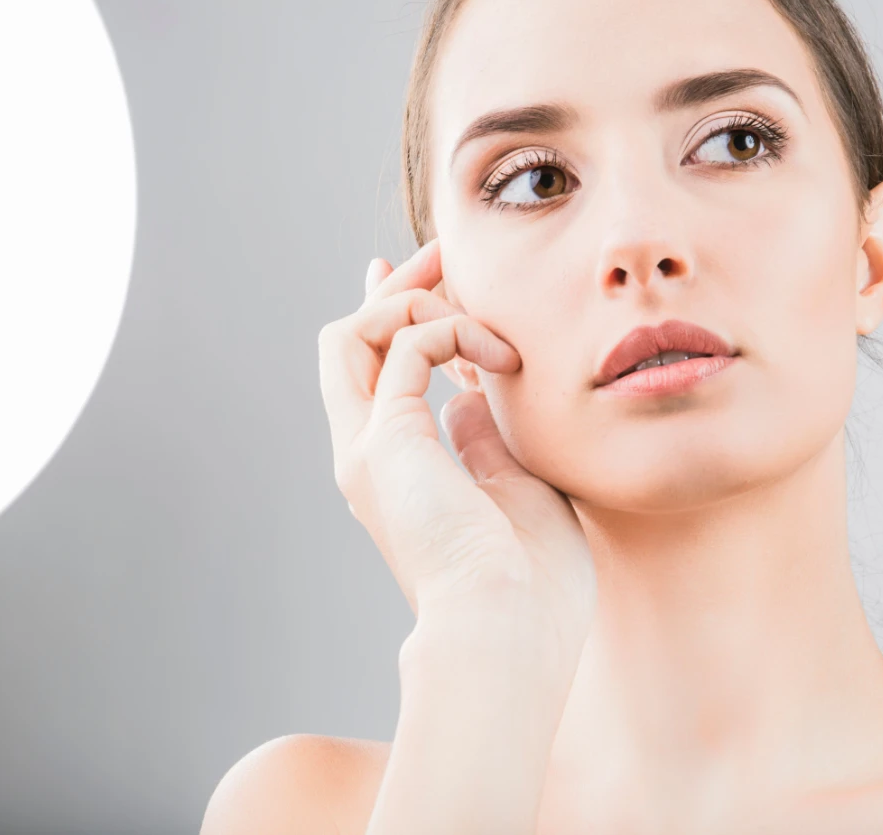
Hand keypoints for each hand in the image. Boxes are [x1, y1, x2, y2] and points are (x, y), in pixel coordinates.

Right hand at [317, 238, 596, 643]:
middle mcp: (370, 456)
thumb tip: (467, 397)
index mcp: (399, 471)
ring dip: (408, 297)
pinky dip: (450, 329)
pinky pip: (404, 347)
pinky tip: (499, 353)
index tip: (428, 278)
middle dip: (394, 290)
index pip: (376, 376)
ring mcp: (369, 450)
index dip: (397, 320)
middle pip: (350, 345)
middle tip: (440, 253)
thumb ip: (484, 441)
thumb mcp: (514, 488)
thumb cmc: (532, 581)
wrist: (512, 630)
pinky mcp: (385, 443)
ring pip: (351, 336)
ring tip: (463, 283)